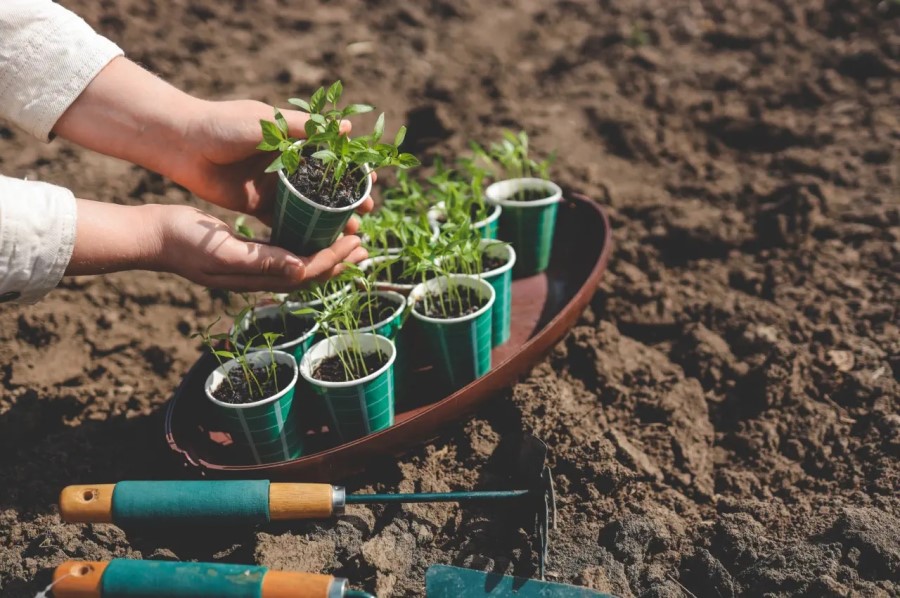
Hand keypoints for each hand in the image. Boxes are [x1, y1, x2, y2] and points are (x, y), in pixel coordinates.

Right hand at [156, 205, 367, 291]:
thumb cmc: (182, 240)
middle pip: (309, 274)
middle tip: (365, 246)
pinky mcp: (246, 254)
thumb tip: (300, 269)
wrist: (152, 235)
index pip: (306, 272)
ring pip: (299, 265)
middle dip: (339, 262)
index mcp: (255, 276)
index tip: (356, 242)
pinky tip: (314, 233)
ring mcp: (251, 267)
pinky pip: (284, 254)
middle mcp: (258, 276)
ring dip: (326, 255)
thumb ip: (261, 260)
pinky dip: (305, 246)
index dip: (333, 259)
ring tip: (349, 242)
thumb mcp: (223, 249)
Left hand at [173, 99, 374, 230]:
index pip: (332, 158)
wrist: (181, 144)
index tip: (372, 182)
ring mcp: (272, 186)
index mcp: (292, 140)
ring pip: (309, 206)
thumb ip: (306, 128)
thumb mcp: (268, 122)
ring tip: (351, 231)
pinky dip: (303, 231)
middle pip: (325, 186)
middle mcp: (286, 165)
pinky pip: (284, 221)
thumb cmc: (223, 126)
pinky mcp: (256, 205)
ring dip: (331, 219)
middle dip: (348, 200)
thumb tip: (348, 127)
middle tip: (367, 212)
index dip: (353, 171)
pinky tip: (320, 243)